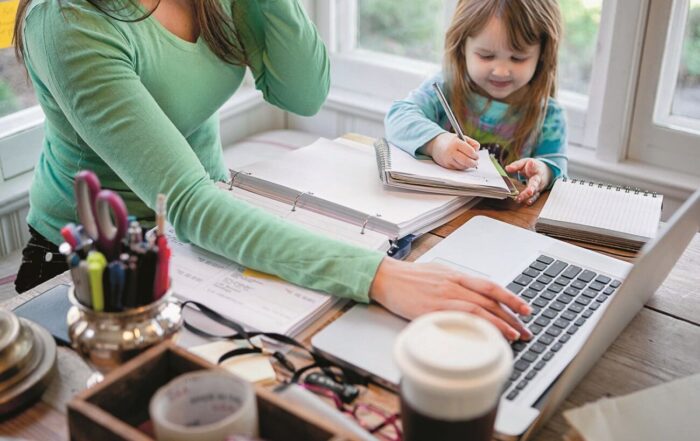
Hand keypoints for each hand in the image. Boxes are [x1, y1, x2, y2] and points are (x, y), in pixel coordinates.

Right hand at [369, 257, 532, 341]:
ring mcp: (443, 297)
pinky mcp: (432, 309)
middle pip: (490, 300)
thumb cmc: (409, 277)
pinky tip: (485, 335)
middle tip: (526, 329)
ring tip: (513, 336)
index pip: (490, 286)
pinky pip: (460, 318)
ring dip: (499, 324)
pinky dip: (476, 326)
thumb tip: (474, 294)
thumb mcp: (438, 273)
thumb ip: (456, 283)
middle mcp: (453, 284)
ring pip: (479, 310)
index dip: (510, 297)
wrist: (386, 277)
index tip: (525, 308)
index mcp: (456, 275)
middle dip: (512, 316)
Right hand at [424, 133, 479, 169]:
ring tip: (469, 162)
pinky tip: (462, 163)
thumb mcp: (462, 137)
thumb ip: (472, 143)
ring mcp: (448, 159)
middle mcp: (451, 151)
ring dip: (468, 165)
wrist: (435, 144)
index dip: (475, 155)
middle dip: (473, 163)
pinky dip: (462, 167)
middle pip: (467, 161)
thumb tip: (477, 151)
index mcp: (456, 143)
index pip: (470, 151)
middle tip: (476, 162)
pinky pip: (458, 168)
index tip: (476, 156)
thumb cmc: (451, 141)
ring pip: (463, 166)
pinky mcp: (446, 165)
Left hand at [505, 158, 551, 204]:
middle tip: (528, 192)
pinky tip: (527, 203)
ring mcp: (539, 186)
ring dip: (527, 196)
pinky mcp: (538, 192)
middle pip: (535, 183)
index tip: (530, 164)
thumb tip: (507, 168)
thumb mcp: (525, 162)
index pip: (534, 166)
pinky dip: (532, 200)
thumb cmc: (533, 167)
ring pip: (535, 192)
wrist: (546, 171)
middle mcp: (539, 178)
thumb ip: (517, 165)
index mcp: (536, 168)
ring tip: (520, 199)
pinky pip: (535, 196)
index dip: (532, 165)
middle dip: (531, 188)